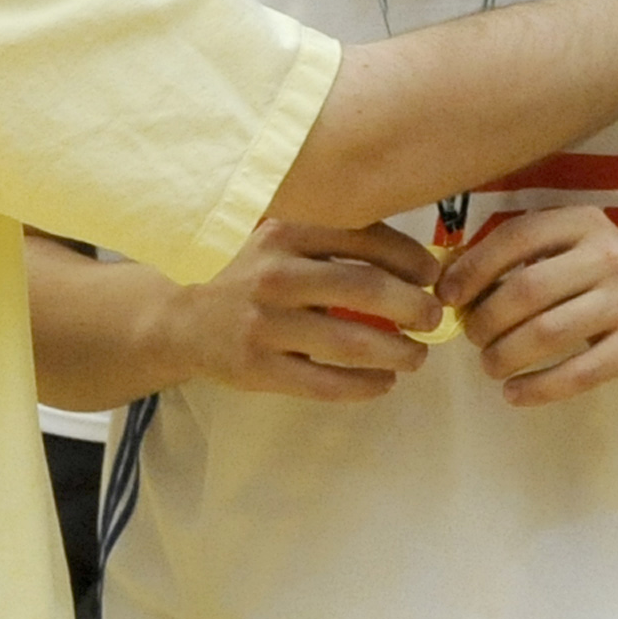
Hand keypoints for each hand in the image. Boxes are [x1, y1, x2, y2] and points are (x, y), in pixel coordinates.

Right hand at [173, 220, 442, 401]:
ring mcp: (264, 324)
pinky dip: (365, 386)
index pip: (364, 238)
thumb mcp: (281, 243)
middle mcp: (274, 274)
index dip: (410, 259)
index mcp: (285, 233)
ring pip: (351, 342)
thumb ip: (336, 242)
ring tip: (417, 356)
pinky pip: (326, 383)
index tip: (433, 276)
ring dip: (398, 352)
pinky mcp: (258, 369)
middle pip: (364, 289)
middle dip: (413, 306)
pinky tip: (384, 383)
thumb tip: (420, 263)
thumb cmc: (250, 277)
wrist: (183, 321)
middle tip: (433, 318)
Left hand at [440, 206, 617, 405]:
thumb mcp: (573, 251)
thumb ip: (521, 259)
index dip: (474, 268)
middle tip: (473, 338)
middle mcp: (607, 255)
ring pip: (548, 333)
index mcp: (582, 223)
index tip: (447, 297)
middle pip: (526, 290)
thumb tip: (450, 284)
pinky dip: (538, 388)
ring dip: (505, 356)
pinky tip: (514, 394)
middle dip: (485, 320)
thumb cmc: (608, 277)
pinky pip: (578, 373)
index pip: (516, 237)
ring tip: (490, 366)